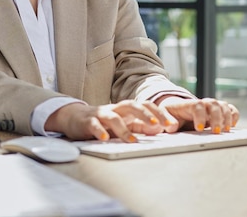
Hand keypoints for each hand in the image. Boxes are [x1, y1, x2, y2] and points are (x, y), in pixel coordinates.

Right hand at [44, 100, 172, 141]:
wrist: (74, 117)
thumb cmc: (103, 122)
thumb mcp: (124, 123)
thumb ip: (141, 125)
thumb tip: (160, 128)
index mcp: (126, 109)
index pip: (145, 106)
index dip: (160, 113)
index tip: (172, 125)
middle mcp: (115, 109)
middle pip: (133, 106)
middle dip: (147, 114)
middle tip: (158, 125)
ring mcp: (101, 114)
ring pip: (114, 118)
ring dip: (124, 129)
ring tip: (132, 141)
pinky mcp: (87, 121)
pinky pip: (94, 125)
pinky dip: (99, 131)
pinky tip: (104, 139)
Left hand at [158, 96, 239, 133]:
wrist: (175, 109)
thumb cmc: (170, 113)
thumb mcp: (164, 114)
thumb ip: (166, 120)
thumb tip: (171, 126)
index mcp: (188, 104)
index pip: (197, 105)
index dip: (200, 116)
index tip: (199, 129)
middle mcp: (202, 104)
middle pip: (213, 104)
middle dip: (216, 118)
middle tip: (215, 132)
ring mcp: (211, 107)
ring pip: (223, 106)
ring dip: (226, 117)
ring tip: (225, 130)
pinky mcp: (218, 112)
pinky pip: (231, 109)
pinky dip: (234, 115)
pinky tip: (232, 125)